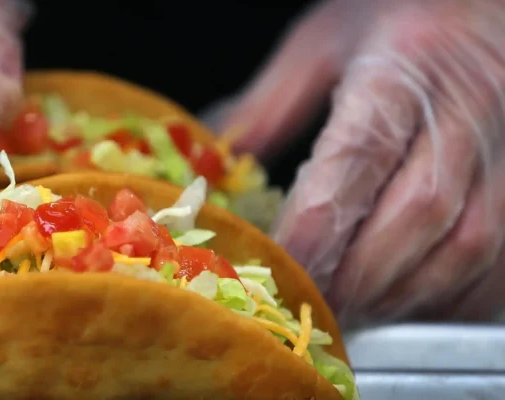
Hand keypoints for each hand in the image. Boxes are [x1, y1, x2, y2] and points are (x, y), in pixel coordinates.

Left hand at [211, 0, 504, 323]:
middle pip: (417, 213)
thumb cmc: (402, 11)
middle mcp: (467, 109)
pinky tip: (406, 301)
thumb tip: (218, 168)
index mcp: (406, 64)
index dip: (318, 223)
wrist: (484, 4)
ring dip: (400, 292)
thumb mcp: (323, 41)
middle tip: (309, 304)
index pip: (358, 156)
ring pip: (466, 244)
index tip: (280, 265)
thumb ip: (269, 105)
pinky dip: (450, 294)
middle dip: (357, 274)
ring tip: (349, 311)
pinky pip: (499, 259)